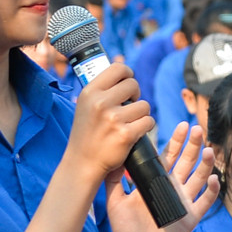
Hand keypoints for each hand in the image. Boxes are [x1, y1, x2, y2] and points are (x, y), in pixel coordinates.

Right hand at [65, 62, 156, 185]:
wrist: (82, 163)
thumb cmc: (88, 132)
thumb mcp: (86, 105)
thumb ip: (103, 89)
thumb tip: (125, 71)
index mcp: (90, 92)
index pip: (118, 68)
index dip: (128, 74)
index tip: (127, 83)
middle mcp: (100, 103)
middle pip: (134, 85)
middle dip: (135, 96)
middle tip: (127, 108)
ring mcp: (113, 119)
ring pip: (144, 105)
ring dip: (140, 114)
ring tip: (127, 123)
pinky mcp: (125, 134)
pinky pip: (149, 121)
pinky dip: (145, 128)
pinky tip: (133, 133)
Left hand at [109, 121, 219, 231]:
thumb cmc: (125, 228)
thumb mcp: (114, 201)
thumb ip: (113, 180)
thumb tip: (113, 157)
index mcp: (157, 180)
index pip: (169, 156)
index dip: (176, 141)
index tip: (181, 125)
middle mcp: (173, 186)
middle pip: (187, 161)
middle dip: (193, 145)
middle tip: (197, 129)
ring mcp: (184, 200)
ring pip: (198, 177)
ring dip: (205, 164)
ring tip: (209, 150)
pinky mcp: (191, 216)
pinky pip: (205, 201)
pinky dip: (211, 190)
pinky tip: (214, 179)